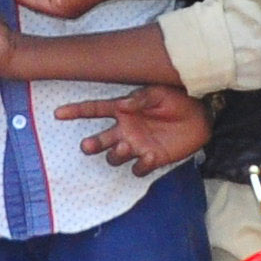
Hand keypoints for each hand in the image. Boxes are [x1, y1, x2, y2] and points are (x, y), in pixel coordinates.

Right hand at [62, 83, 208, 177]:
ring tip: (125, 146)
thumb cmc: (177, 98)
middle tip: (89, 145)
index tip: (58, 114)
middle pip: (100, 140)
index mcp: (123, 110)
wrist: (202, 115)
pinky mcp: (152, 159)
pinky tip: (148, 156)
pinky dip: (140, 165)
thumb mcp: (159, 92)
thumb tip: (123, 104)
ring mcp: (137, 146)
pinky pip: (137, 168)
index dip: (76, 112)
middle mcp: (125, 130)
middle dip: (93, 144)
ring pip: (114, 157)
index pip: (94, 111)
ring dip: (116, 154)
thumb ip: (140, 99)